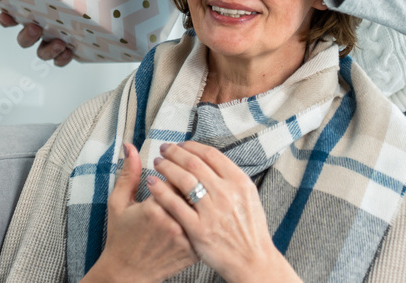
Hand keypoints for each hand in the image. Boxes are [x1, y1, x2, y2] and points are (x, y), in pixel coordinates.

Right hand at [0, 11, 72, 65]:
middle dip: (27, 36)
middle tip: (35, 27)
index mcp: (35, 8)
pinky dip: (61, 59)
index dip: (6, 18)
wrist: (107, 2)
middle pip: (24, 38)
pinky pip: (59, 60)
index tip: (7, 14)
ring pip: (40, 51)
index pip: (11, 15)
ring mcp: (53, 39)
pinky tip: (69, 52)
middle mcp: (41, 26)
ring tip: (59, 43)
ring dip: (46, 50)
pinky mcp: (68, 48)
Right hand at [84, 143, 198, 282]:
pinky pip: (205, 226)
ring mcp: (185, 238)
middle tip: (182, 179)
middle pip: (192, 190)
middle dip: (189, 181)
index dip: (175, 169)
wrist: (128, 273)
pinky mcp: (194, 251)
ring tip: (189, 196)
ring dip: (199, 198)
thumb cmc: (121, 237)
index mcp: (153, 208)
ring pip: (201, 207)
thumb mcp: (118, 203)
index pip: (176, 177)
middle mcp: (173, 223)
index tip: (170, 167)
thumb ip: (127, 173)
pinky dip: (204, 217)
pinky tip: (197, 213)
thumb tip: (130, 146)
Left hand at [148, 141, 300, 282]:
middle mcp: (226, 194)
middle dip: (174, 153)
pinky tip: (153, 183)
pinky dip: (160, 190)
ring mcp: (212, 211)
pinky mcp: (198, 229)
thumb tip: (210, 159)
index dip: (191, 146)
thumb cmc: (250, 230)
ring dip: (166, 167)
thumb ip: (230, 177)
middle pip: (193, 163)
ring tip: (158, 164)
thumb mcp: (249, 197)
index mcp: (239, 182)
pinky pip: (174, 204)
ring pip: (182, 179)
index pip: (210, 154)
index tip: (181, 145)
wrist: (253, 261)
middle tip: (164, 149)